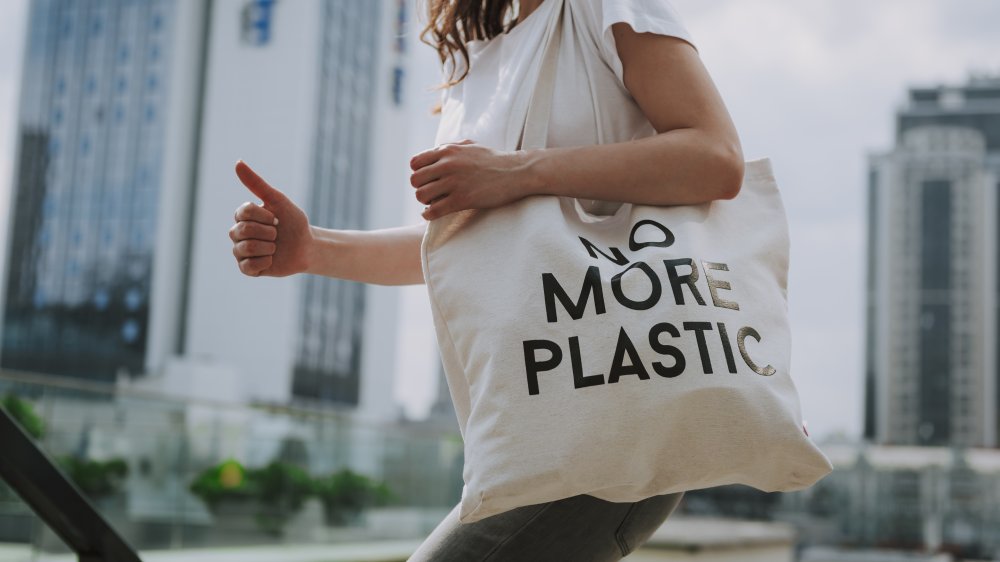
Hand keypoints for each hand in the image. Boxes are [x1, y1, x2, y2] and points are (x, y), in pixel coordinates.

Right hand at [230, 161, 312, 276]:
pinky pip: (247, 267)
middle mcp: (237, 233)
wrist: (307, 246)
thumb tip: (237, 162)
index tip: (277, 218)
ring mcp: (241, 251)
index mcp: (242, 216)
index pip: (243, 212)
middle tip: (277, 234)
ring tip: (276, 247)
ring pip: (245, 248)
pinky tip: (272, 259)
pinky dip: (265, 262)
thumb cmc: (293, 222)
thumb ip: (257, 183)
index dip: (264, 216)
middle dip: (268, 232)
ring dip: (268, 247)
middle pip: (242, 230)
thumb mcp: (278, 200)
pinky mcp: (247, 269)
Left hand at [409, 140, 534, 219]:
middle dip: (421, 188)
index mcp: (448, 150)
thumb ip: (449, 147)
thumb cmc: (493, 159)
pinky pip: (433, 211)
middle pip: (415, 180)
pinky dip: (429, 215)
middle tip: (431, 192)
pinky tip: (433, 214)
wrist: (515, 172)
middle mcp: (448, 165)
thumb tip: (433, 151)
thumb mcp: (469, 145)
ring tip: (435, 202)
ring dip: (425, 202)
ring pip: (421, 196)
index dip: (418, 173)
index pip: (415, 163)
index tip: (428, 180)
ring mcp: (454, 183)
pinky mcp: (462, 200)